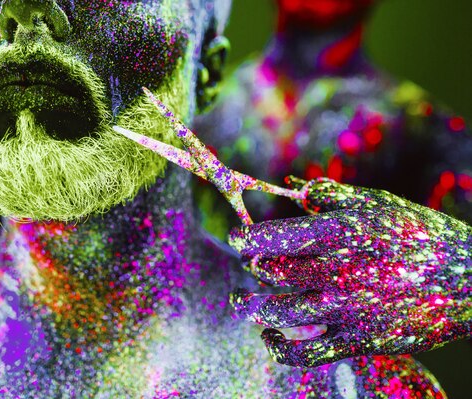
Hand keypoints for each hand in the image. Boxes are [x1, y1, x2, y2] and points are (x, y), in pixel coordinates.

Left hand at [230, 177, 471, 366]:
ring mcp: (348, 310)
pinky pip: (305, 353)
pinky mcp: (359, 341)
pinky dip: (278, 349)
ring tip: (241, 300)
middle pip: (272, 272)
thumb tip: (296, 188)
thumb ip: (333, 196)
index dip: (246, 239)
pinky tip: (269, 338)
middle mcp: (339, 272)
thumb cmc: (420, 234)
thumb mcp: (379, 203)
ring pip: (278, 312)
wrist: (471, 279)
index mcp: (341, 233)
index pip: (273, 237)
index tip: (238, 240)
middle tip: (250, 265)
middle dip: (253, 267)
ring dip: (251, 306)